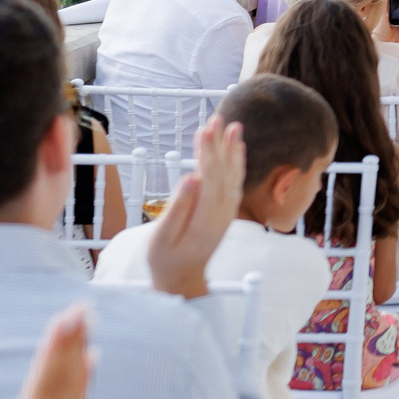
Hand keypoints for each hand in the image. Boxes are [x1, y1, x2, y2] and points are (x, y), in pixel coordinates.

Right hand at [0, 304, 92, 398]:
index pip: (43, 385)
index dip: (54, 351)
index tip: (65, 319)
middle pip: (62, 379)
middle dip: (70, 341)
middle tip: (82, 306)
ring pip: (70, 387)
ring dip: (78, 352)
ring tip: (87, 321)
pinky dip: (83, 379)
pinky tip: (92, 361)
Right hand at [144, 116, 245, 299]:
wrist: (184, 279)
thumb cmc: (166, 260)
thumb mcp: (162, 239)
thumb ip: (177, 210)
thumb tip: (190, 178)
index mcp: (204, 220)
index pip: (209, 179)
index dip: (208, 153)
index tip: (204, 130)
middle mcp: (221, 214)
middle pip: (223, 173)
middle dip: (220, 144)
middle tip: (217, 118)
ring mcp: (226, 213)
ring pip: (232, 176)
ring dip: (232, 150)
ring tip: (233, 126)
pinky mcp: (226, 211)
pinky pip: (234, 182)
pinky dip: (236, 163)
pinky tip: (236, 147)